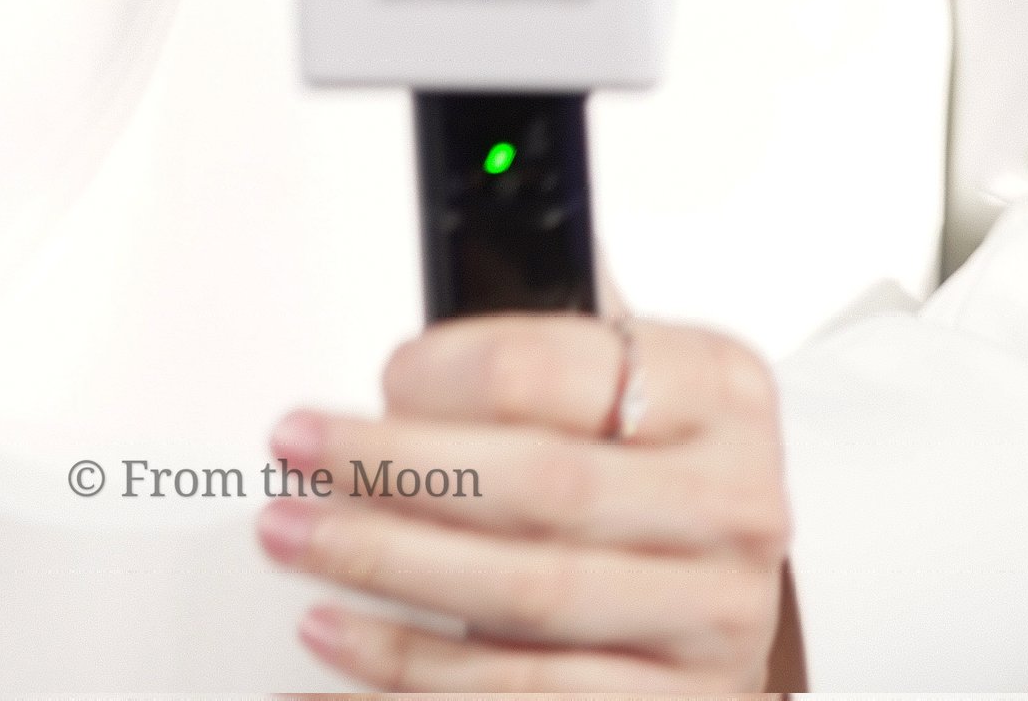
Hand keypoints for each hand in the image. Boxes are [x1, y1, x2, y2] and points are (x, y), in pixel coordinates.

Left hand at [258, 311, 800, 690]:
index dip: (444, 377)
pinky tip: (338, 650)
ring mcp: (711, 619)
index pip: (556, 372)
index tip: (372, 382)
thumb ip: (540, 360)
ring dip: (389, 572)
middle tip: (295, 455)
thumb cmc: (660, 464)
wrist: (732, 580)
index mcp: (720, 390)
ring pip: (524, 600)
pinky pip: (524, 698)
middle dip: (393, 472)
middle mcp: (732, 504)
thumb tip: (400, 376)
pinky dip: (413, 680)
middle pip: (537, 488)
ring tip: (298, 541)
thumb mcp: (634, 377)